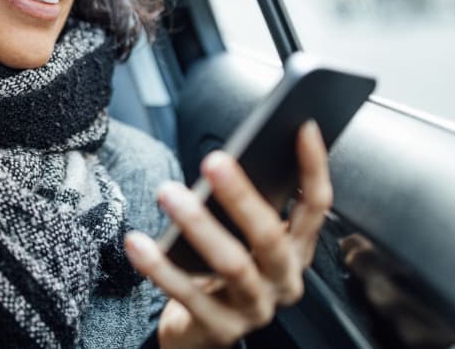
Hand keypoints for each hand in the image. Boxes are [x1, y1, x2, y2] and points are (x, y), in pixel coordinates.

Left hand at [124, 121, 332, 348]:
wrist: (201, 330)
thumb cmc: (220, 271)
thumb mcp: (243, 238)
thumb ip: (245, 206)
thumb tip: (227, 159)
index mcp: (295, 250)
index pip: (315, 206)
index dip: (313, 168)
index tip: (302, 126)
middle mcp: (282, 279)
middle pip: (269, 236)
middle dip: (241, 196)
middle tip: (214, 162)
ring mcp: (255, 307)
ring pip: (231, 264)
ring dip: (198, 225)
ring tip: (169, 194)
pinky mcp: (221, 328)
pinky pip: (187, 295)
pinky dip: (160, 267)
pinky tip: (138, 243)